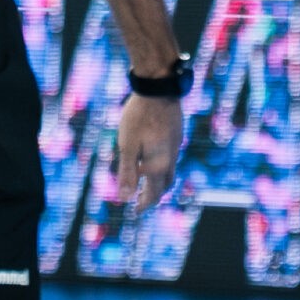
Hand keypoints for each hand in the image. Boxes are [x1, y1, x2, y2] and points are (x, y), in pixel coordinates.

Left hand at [114, 92, 182, 216]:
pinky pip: (171, 158)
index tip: (135, 210)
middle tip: (141, 200)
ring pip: (169, 171)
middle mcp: (171, 158)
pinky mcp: (176, 134)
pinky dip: (161, 166)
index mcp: (159, 164)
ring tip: (145, 182)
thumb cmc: (138, 117)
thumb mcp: (127, 146)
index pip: (153, 193)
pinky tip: (151, 158)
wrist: (159, 89)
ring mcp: (176, 145)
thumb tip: (124, 198)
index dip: (144, 204)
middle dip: (153, 195)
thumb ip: (126, 172)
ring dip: (158, 181)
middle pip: (165, 185)